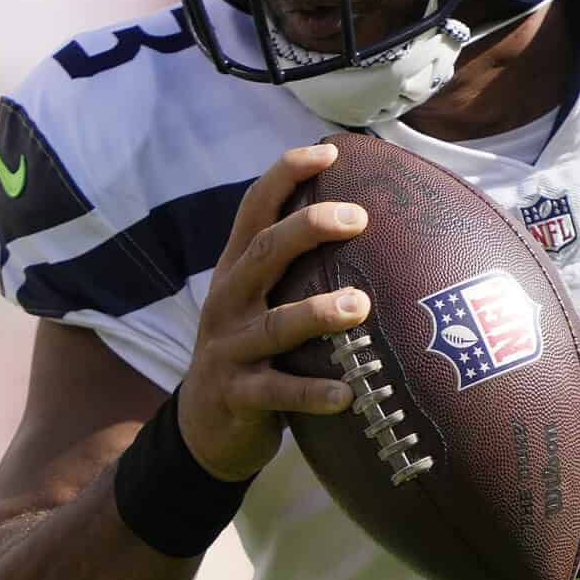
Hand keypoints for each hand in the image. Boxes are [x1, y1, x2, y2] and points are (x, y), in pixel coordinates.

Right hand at [177, 143, 371, 481]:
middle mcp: (228, 302)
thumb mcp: (264, 304)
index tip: (327, 151)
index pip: (253, 210)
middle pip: (262, 253)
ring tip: (360, 304)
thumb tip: (375, 227)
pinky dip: (312, 393)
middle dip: (306, 229)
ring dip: (317, 312)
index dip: (284, 176)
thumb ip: (298, 271)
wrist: (204, 428)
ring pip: (273, 325)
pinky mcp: (236, 397)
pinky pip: (277, 393)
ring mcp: (228, 349)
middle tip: (358, 216)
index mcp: (236, 272)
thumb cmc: (255, 354)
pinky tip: (349, 394)